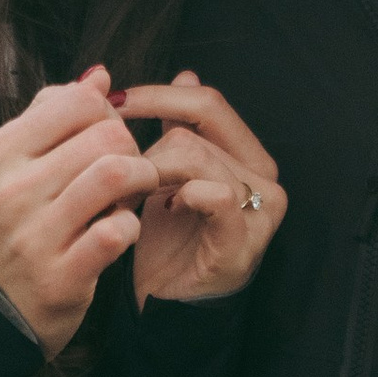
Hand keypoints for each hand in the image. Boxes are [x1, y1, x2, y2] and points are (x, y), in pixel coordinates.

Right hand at [0, 70, 155, 354]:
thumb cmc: (8, 226)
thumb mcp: (11, 166)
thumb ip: (52, 115)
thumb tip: (99, 75)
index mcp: (0, 153)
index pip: (77, 101)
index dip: (107, 115)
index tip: (106, 138)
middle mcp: (12, 190)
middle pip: (106, 135)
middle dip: (131, 149)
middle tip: (128, 170)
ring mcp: (35, 235)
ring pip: (117, 175)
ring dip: (140, 182)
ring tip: (132, 195)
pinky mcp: (61, 277)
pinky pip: (118, 231)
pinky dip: (130, 226)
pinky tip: (119, 231)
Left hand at [110, 71, 285, 308]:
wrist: (164, 306)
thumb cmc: (163, 240)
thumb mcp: (163, 174)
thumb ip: (175, 126)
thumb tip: (186, 70)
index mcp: (246, 154)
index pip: (208, 101)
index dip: (160, 94)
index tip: (114, 100)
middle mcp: (263, 177)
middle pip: (202, 123)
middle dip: (150, 136)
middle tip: (117, 160)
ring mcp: (260, 210)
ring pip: (200, 156)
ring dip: (154, 171)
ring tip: (135, 194)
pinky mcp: (245, 241)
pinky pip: (216, 196)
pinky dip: (183, 195)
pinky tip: (164, 209)